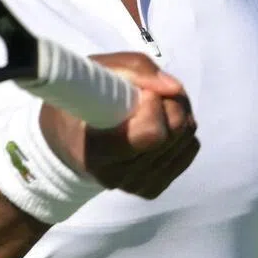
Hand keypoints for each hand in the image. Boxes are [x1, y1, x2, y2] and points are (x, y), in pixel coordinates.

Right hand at [39, 52, 198, 197]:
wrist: (67, 141)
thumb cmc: (81, 99)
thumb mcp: (96, 70)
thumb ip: (136, 70)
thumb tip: (174, 88)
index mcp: (96, 149)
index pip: (151, 133)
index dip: (153, 104)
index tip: (139, 92)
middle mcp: (117, 175)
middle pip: (174, 133)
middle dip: (170, 103)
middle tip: (148, 93)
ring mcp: (137, 185)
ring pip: (187, 139)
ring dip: (179, 113)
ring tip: (152, 107)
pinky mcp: (153, 187)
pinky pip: (189, 150)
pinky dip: (182, 132)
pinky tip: (160, 124)